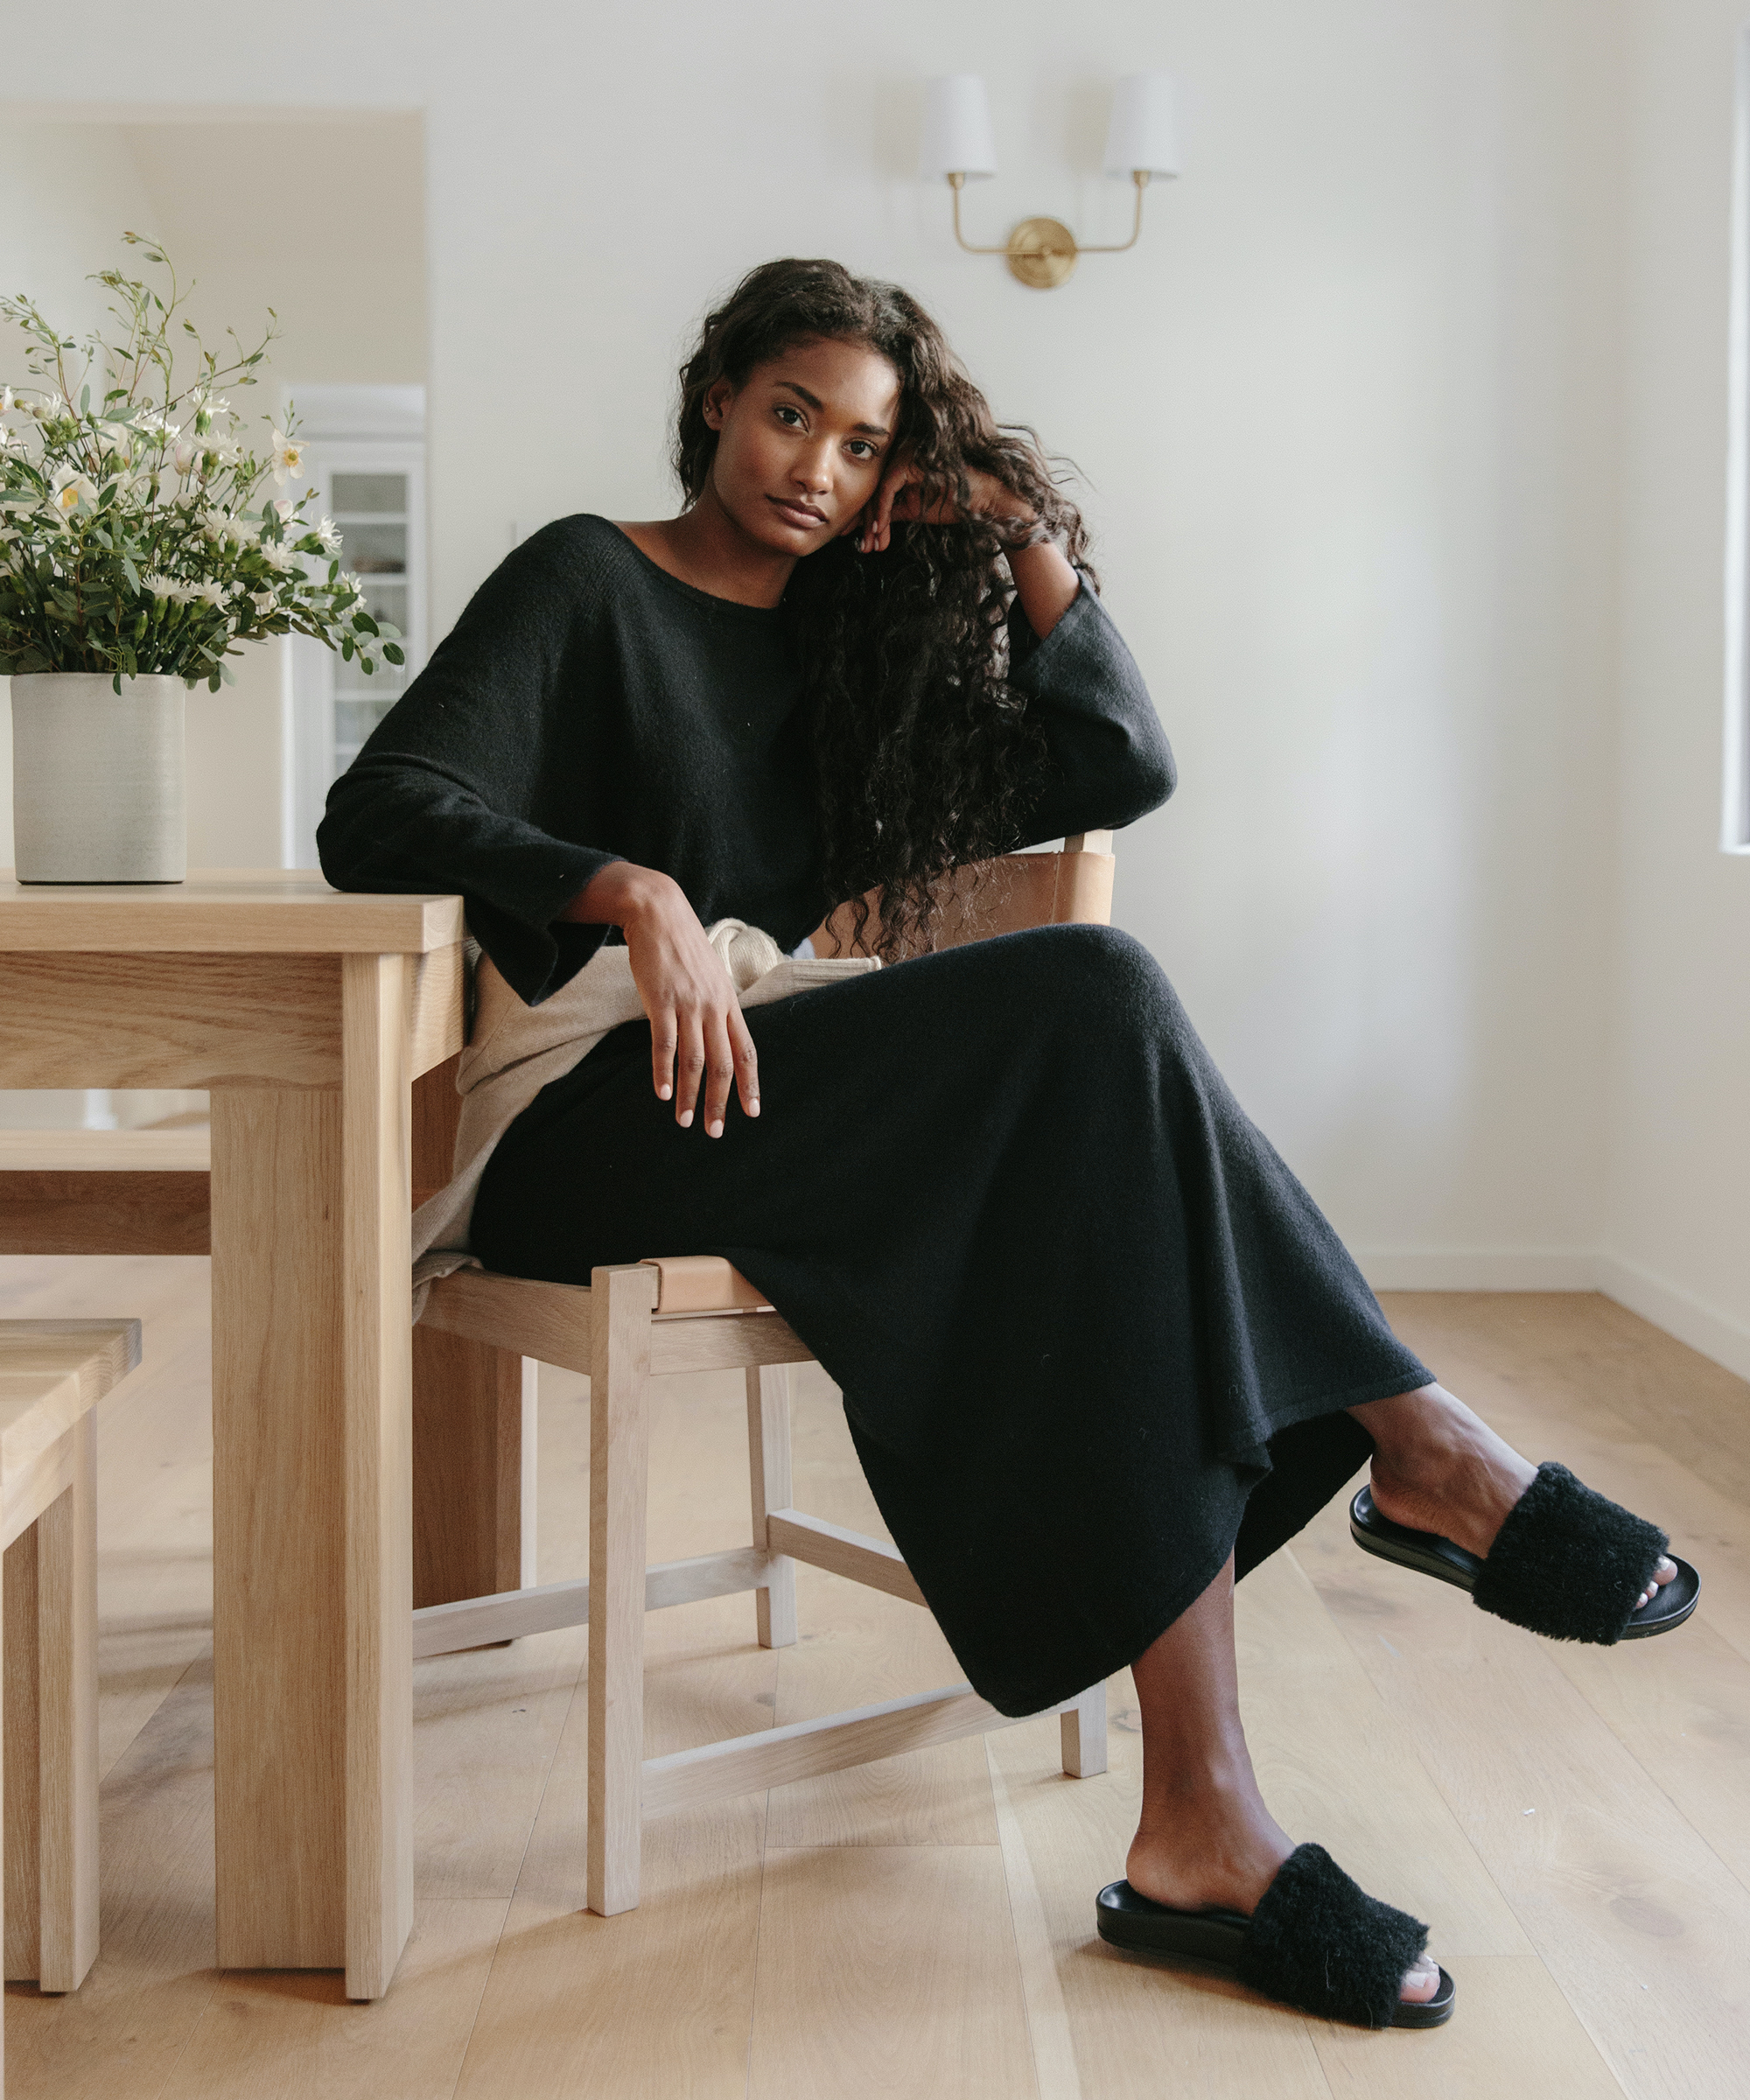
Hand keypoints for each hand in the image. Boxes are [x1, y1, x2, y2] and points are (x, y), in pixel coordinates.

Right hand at [563, 862, 758, 1134]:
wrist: (658, 911)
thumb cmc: (682, 945)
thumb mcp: (710, 974)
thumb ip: (716, 1004)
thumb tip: (719, 1033)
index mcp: (728, 1002)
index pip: (746, 1050)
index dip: (750, 1083)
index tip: (752, 1112)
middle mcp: (714, 1006)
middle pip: (723, 1064)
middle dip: (721, 1102)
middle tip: (714, 1132)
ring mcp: (689, 1003)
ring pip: (695, 1060)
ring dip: (691, 1095)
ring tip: (685, 1121)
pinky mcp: (661, 999)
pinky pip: (665, 1043)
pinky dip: (664, 1071)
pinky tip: (663, 1094)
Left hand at [842, 450, 1033, 554]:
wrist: (982, 500)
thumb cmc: (954, 503)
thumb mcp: (914, 510)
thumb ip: (892, 512)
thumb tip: (868, 525)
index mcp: (902, 465)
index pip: (877, 491)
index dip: (867, 518)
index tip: (864, 542)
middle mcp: (900, 455)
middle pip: (873, 489)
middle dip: (865, 522)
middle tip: (861, 546)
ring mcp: (905, 454)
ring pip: (877, 490)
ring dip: (873, 520)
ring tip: (871, 543)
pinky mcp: (909, 461)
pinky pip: (888, 488)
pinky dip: (882, 510)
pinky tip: (880, 528)